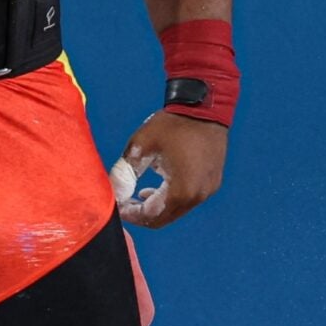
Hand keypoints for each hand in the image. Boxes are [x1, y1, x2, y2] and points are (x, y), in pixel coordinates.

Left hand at [111, 110, 226, 228]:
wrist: (204, 107)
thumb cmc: (172, 125)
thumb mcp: (141, 146)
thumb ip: (124, 172)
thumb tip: (113, 192)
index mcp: (181, 191)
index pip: (151, 216)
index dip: (132, 214)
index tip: (118, 207)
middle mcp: (197, 196)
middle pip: (165, 218)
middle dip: (143, 213)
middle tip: (127, 203)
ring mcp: (208, 190)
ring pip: (177, 210)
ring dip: (158, 205)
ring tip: (141, 193)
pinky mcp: (213, 183)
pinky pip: (190, 199)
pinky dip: (173, 197)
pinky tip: (161, 184)